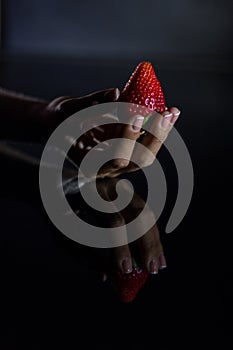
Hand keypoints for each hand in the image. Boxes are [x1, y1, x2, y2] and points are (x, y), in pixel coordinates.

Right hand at [64, 104, 180, 178]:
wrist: (59, 126)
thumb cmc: (59, 118)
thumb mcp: (68, 109)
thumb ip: (91, 103)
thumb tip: (116, 93)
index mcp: (89, 162)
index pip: (114, 157)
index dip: (127, 138)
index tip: (135, 115)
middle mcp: (108, 166)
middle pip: (137, 159)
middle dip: (153, 137)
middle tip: (163, 114)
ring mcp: (120, 161)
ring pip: (147, 154)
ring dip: (162, 133)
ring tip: (172, 111)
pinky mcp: (128, 151)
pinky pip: (148, 143)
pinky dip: (160, 128)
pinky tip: (171, 112)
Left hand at [68, 178, 166, 277]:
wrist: (56, 182)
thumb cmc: (58, 213)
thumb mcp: (64, 234)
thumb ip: (85, 254)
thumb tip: (108, 277)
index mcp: (90, 195)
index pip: (113, 220)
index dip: (121, 246)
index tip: (125, 269)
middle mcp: (108, 186)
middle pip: (137, 213)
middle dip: (146, 244)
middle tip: (151, 270)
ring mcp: (119, 186)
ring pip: (144, 211)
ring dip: (154, 240)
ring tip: (159, 265)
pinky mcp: (125, 191)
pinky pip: (143, 212)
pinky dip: (150, 233)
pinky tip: (156, 251)